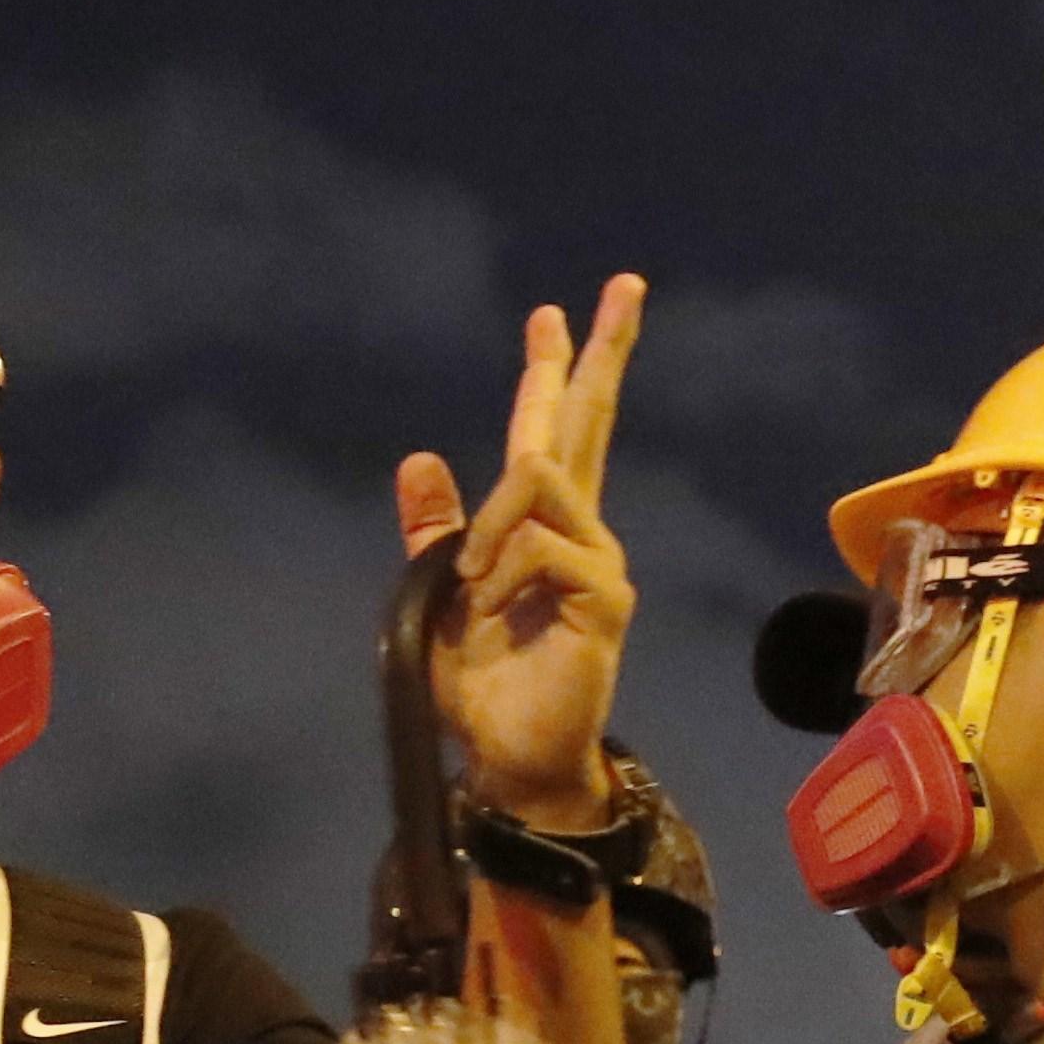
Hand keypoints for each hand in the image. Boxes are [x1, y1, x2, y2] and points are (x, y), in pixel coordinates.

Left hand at [399, 278, 645, 827]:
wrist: (509, 757)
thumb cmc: (480, 685)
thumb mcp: (437, 596)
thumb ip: (434, 531)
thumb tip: (419, 457)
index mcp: (538, 527)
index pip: (551, 433)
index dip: (551, 371)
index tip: (551, 312)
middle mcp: (580, 530)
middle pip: (589, 423)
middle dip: (602, 351)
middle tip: (623, 286)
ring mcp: (600, 558)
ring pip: (536, 480)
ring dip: (486, 531)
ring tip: (474, 590)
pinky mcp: (606, 594)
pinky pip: (538, 543)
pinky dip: (499, 573)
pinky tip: (494, 610)